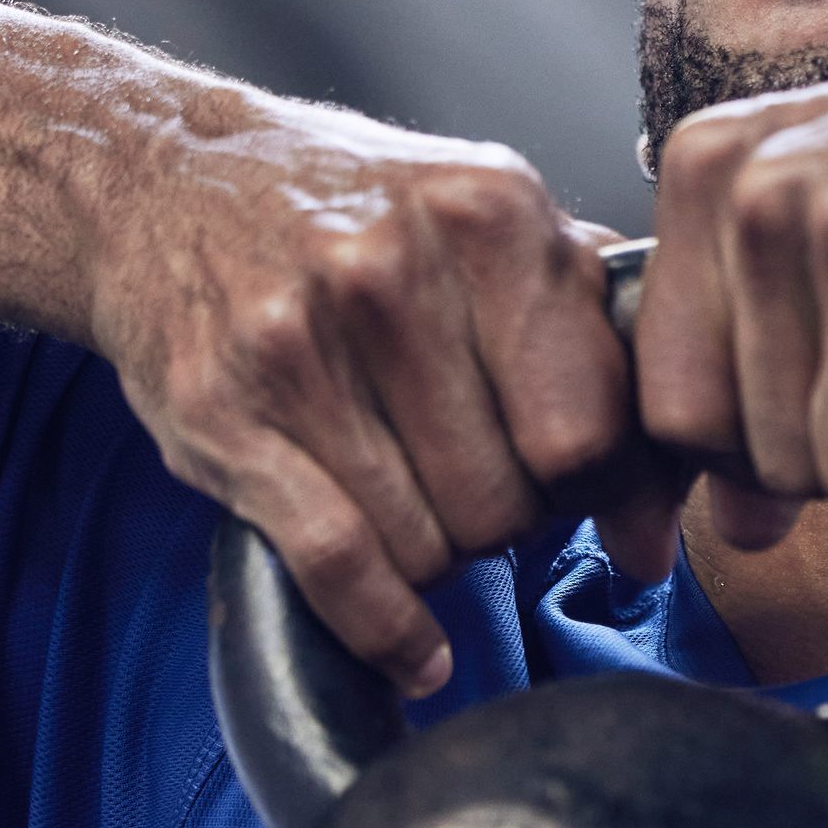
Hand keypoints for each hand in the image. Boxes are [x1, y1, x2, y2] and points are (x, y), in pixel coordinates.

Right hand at [86, 95, 678, 695]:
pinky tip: (414, 649)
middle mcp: (392, 270)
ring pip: (431, 544)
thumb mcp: (489, 227)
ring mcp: (296, 343)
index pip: (589, 430)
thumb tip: (663, 515)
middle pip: (510, 500)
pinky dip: (388, 630)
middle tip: (476, 484)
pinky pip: (339, 564)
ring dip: (438, 556)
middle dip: (509, 520)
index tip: (580, 494)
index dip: (597, 487)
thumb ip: (594, 338)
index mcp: (488, 215)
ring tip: (414, 498)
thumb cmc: (355, 217)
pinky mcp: (220, 414)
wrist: (165, 177)